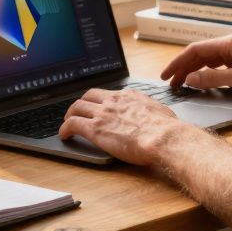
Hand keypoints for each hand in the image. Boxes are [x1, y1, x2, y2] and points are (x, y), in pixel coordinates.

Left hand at [58, 88, 187, 165]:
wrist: (163, 137)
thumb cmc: (167, 129)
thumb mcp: (160, 112)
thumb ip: (151, 110)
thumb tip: (154, 114)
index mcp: (129, 96)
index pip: (108, 93)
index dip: (100, 100)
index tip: (98, 105)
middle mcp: (113, 101)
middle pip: (89, 96)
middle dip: (81, 103)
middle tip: (78, 111)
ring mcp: (102, 113)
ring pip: (76, 107)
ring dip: (69, 114)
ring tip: (66, 122)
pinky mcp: (95, 129)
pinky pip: (72, 124)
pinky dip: (64, 129)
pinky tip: (64, 135)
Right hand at [161, 34, 231, 94]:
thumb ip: (213, 78)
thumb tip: (190, 78)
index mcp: (229, 43)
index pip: (195, 50)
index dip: (178, 63)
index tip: (166, 75)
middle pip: (201, 54)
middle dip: (184, 67)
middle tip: (171, 83)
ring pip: (210, 59)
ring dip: (195, 70)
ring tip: (184, 83)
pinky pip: (220, 64)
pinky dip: (209, 72)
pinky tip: (205, 81)